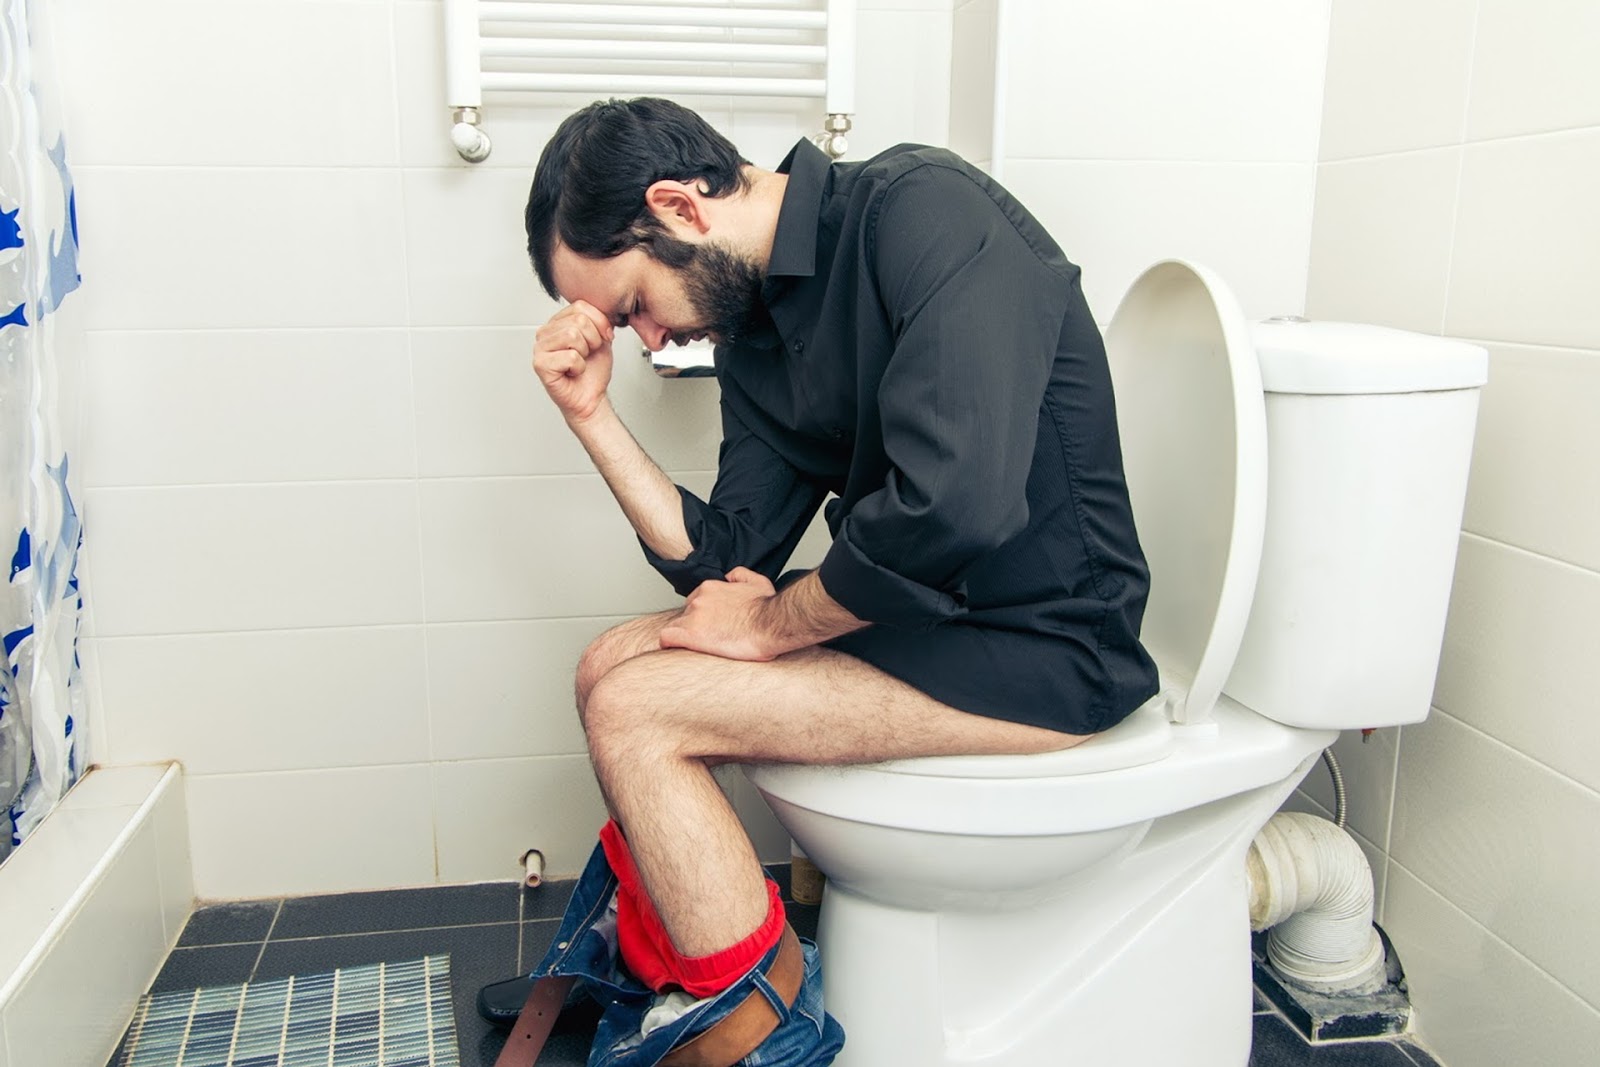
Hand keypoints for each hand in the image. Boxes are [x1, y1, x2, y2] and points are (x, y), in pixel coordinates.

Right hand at [533, 301, 614, 422]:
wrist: (591, 397)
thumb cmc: (592, 371)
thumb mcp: (602, 338)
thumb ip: (600, 320)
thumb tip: (603, 311)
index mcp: (558, 322)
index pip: (580, 306)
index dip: (600, 323)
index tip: (603, 338)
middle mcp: (545, 332)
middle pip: (578, 320)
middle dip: (593, 340)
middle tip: (587, 355)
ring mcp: (540, 348)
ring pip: (573, 335)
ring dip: (585, 354)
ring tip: (579, 363)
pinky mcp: (540, 365)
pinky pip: (570, 356)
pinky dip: (579, 367)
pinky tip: (572, 372)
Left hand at [660, 567, 778, 660]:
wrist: (770, 624)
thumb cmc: (767, 608)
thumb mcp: (758, 581)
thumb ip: (740, 574)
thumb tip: (729, 576)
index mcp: (711, 588)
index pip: (695, 601)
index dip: (702, 615)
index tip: (710, 626)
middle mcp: (698, 599)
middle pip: (685, 614)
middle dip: (693, 625)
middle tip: (708, 639)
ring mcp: (693, 616)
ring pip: (676, 626)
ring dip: (683, 636)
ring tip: (696, 648)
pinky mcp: (690, 635)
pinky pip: (667, 638)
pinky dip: (668, 644)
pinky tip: (676, 650)